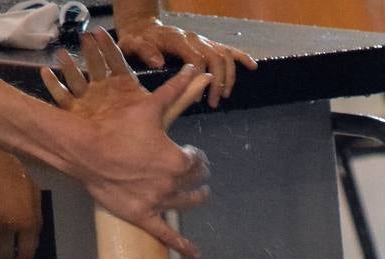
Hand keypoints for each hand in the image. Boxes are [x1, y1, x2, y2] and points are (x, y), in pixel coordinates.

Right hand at [0, 138, 41, 258]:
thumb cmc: (12, 170)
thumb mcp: (33, 193)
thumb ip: (35, 219)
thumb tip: (30, 241)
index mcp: (27, 222)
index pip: (26, 255)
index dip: (21, 256)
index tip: (17, 251)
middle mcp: (6, 228)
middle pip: (4, 257)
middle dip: (4, 254)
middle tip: (1, 246)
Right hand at [41, 28, 210, 258]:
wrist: (85, 150)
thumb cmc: (116, 127)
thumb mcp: (148, 107)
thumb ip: (174, 91)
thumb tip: (193, 69)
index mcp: (176, 158)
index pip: (196, 161)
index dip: (196, 156)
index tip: (193, 153)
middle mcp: (170, 183)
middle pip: (194, 183)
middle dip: (199, 176)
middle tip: (199, 174)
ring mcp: (158, 202)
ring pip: (186, 205)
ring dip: (196, 200)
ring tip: (200, 196)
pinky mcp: (143, 217)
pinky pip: (167, 235)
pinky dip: (183, 246)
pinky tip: (196, 255)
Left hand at [116, 17, 257, 108]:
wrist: (143, 29)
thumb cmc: (138, 41)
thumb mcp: (133, 45)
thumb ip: (144, 52)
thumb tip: (158, 62)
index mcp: (178, 40)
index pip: (198, 59)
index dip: (201, 79)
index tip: (200, 98)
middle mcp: (193, 38)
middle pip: (216, 58)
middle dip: (218, 81)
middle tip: (213, 103)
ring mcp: (202, 40)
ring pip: (224, 55)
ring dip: (228, 77)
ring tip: (223, 96)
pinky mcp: (207, 44)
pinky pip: (227, 49)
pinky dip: (241, 57)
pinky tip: (252, 67)